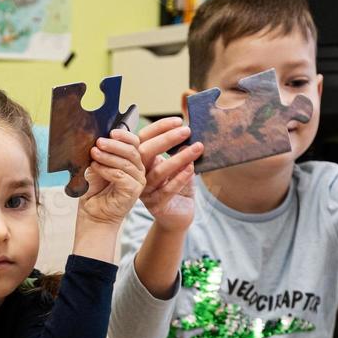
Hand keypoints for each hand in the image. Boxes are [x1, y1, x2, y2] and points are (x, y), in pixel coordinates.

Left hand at [79, 128, 147, 226]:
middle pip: (131, 151)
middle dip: (114, 145)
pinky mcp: (133, 191)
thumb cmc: (94, 190)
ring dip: (108, 156)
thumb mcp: (96, 166)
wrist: (93, 214)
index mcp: (131, 161)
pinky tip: (95, 167)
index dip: (124, 135)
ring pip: (126, 163)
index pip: (134, 143)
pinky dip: (106, 169)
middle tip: (98, 142)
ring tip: (93, 153)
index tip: (110, 132)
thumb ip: (101, 153)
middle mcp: (138, 170)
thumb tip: (99, 138)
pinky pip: (120, 175)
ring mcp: (137, 181)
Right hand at [137, 116, 201, 232]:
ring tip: (197, 148)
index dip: (159, 128)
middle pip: (145, 153)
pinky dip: (180, 178)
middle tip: (186, 130)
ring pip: (159, 172)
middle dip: (166, 139)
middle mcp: (139, 175)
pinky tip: (191, 168)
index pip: (144, 138)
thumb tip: (187, 130)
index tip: (179, 120)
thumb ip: (180, 149)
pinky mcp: (155, 205)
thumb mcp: (179, 164)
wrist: (178, 216)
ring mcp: (145, 191)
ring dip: (179, 158)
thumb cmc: (178, 187)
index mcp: (142, 161)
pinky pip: (167, 190)